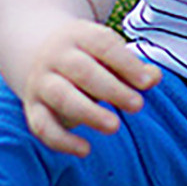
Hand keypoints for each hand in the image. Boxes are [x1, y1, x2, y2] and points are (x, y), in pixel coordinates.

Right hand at [0, 21, 160, 155]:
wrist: (39, 55)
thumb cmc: (89, 58)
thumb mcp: (108, 54)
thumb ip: (132, 67)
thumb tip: (153, 77)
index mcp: (78, 35)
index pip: (103, 45)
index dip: (126, 63)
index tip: (147, 82)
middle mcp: (56, 56)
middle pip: (81, 70)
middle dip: (111, 89)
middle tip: (137, 105)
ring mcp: (41, 82)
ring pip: (61, 96)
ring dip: (88, 112)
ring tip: (114, 126)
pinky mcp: (33, 108)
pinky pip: (42, 125)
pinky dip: (61, 141)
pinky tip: (85, 150)